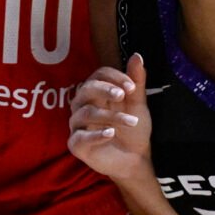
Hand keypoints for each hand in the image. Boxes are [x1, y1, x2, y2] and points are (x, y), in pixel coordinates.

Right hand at [69, 53, 156, 182]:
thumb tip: (137, 56)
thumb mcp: (137, 104)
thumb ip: (136, 82)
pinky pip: (80, 137)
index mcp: (96, 93)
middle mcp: (83, 106)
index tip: (132, 87)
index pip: (98, 76)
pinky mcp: (77, 145)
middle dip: (105, 90)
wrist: (136, 158)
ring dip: (111, 116)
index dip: (113, 77)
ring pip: (86, 113)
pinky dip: (95, 135)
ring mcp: (78, 126)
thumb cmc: (133, 129)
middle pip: (86, 90)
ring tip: (131, 121)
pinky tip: (111, 133)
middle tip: (124, 95)